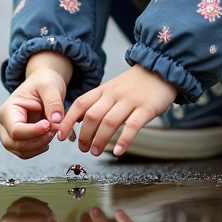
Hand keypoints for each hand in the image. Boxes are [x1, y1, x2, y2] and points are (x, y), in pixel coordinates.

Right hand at [0, 52, 71, 158]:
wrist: (43, 85)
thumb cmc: (43, 82)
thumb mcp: (50, 85)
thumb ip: (53, 101)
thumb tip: (55, 121)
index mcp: (7, 110)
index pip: (16, 130)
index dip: (33, 132)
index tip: (49, 125)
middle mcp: (4, 125)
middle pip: (15, 144)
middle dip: (38, 141)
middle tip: (54, 129)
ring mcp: (10, 134)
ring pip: (21, 152)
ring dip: (40, 145)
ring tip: (53, 130)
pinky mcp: (18, 141)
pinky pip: (26, 153)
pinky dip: (39, 148)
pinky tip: (48, 135)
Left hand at [60, 65, 176, 157]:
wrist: (161, 68)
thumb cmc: (135, 84)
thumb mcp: (112, 88)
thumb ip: (97, 103)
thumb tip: (77, 121)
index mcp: (103, 90)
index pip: (80, 104)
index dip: (68, 121)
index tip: (60, 136)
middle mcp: (114, 95)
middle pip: (92, 115)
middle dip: (84, 135)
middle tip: (83, 148)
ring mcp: (130, 101)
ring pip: (109, 122)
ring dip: (99, 139)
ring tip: (95, 152)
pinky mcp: (146, 108)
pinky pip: (133, 126)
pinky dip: (124, 140)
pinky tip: (118, 151)